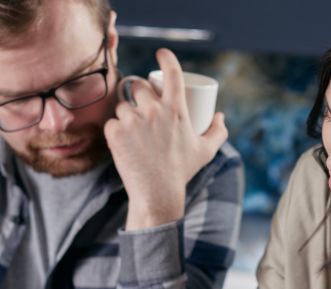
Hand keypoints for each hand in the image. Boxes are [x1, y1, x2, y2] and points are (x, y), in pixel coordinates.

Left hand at [105, 48, 227, 230]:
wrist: (158, 194)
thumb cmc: (182, 172)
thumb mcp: (205, 151)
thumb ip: (218, 132)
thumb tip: (219, 116)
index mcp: (176, 109)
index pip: (172, 73)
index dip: (166, 58)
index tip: (161, 53)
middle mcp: (154, 110)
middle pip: (139, 86)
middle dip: (138, 93)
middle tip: (140, 108)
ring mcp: (133, 121)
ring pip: (122, 105)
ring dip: (125, 113)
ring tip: (132, 129)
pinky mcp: (115, 133)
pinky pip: (111, 122)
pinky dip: (114, 130)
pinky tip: (121, 140)